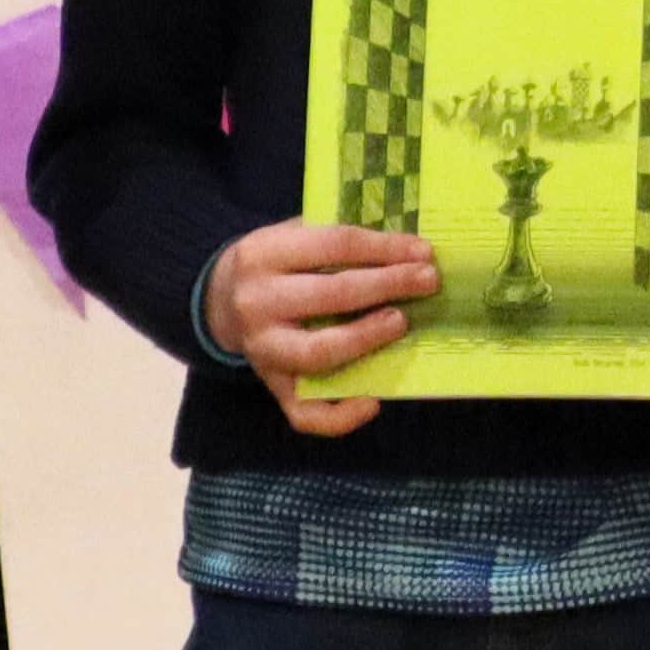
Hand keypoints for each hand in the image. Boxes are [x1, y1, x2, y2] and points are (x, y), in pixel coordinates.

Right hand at [212, 218, 433, 437]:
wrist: (221, 302)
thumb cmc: (277, 264)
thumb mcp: (293, 235)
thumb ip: (337, 240)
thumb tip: (409, 249)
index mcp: (264, 254)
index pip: (335, 245)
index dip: (385, 249)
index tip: (424, 251)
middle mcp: (257, 303)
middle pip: (332, 294)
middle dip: (388, 286)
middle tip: (428, 281)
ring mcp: (262, 350)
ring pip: (318, 353)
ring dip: (367, 338)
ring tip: (401, 322)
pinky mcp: (271, 387)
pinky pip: (305, 413)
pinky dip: (342, 415)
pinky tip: (374, 400)